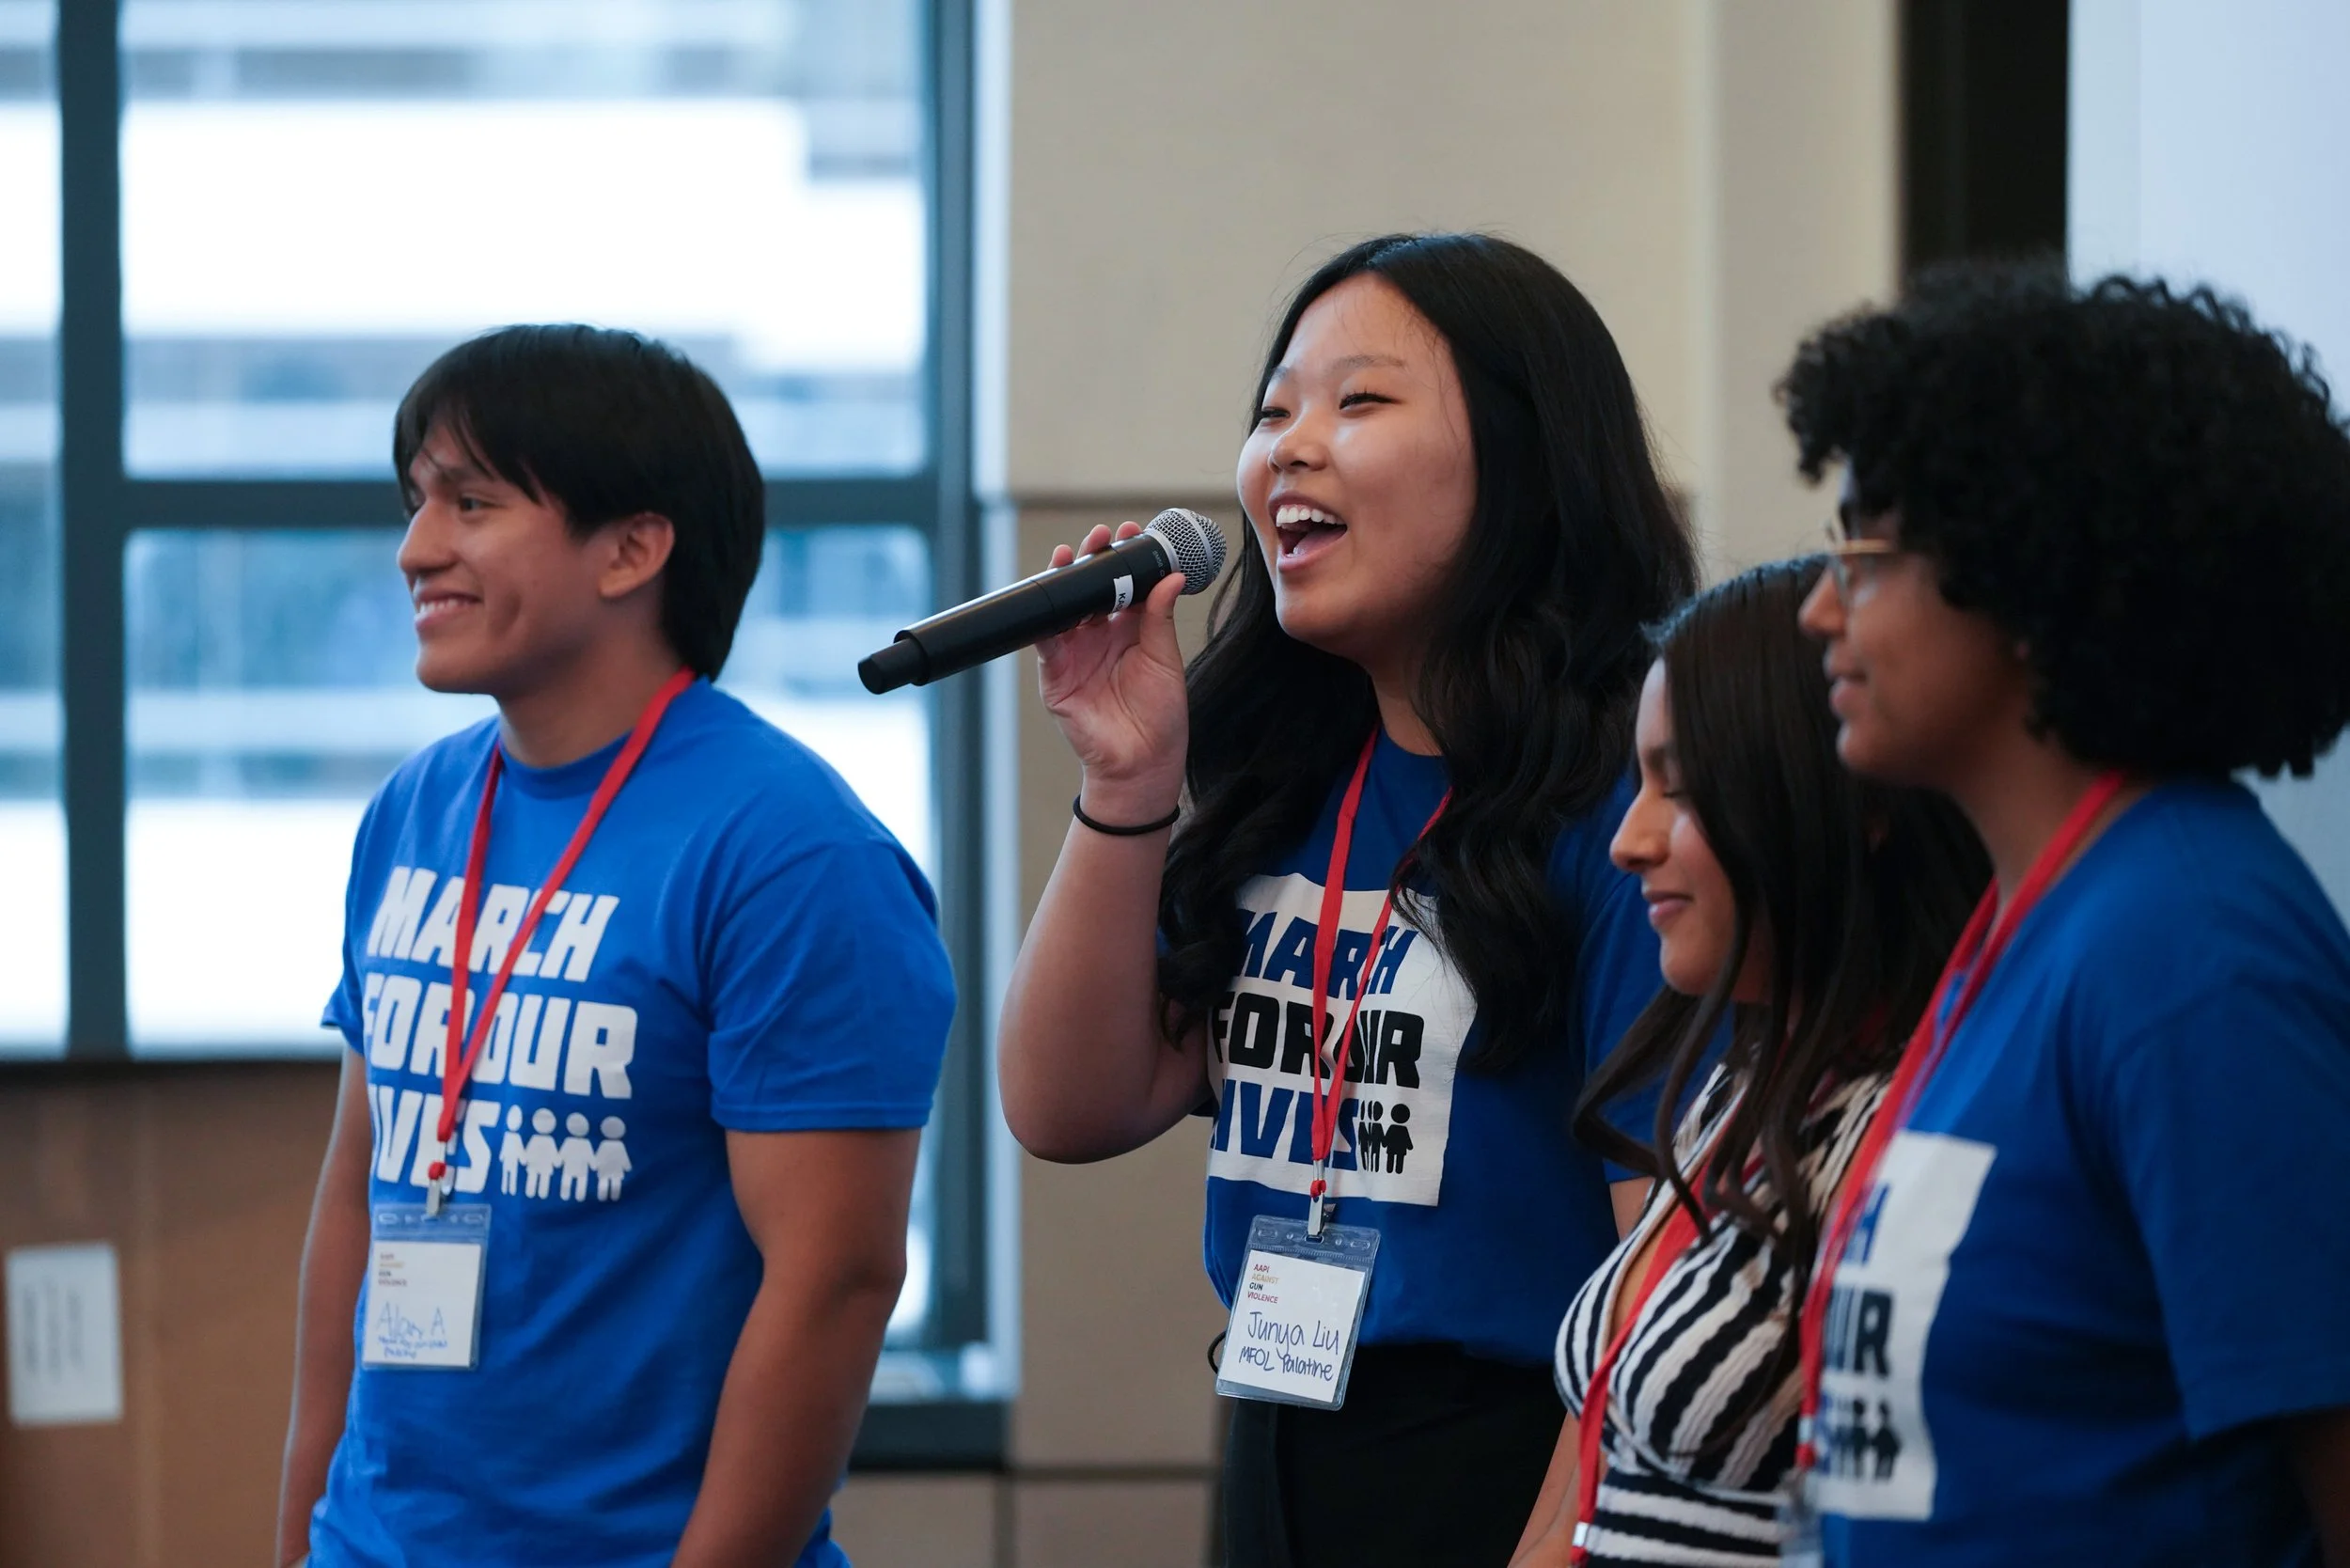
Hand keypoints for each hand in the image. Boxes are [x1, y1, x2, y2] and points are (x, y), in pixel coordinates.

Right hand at [1033, 521, 1190, 819]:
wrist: (1141, 762)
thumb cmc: (1161, 715)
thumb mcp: (1165, 659)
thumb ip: (1160, 617)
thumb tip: (1172, 576)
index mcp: (1131, 630)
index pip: (1125, 585)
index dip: (1126, 559)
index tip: (1133, 535)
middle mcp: (1100, 636)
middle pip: (1092, 589)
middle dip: (1094, 559)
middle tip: (1103, 537)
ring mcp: (1075, 652)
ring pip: (1066, 607)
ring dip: (1067, 579)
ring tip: (1072, 554)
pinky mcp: (1055, 673)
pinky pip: (1045, 639)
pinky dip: (1046, 616)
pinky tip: (1053, 594)